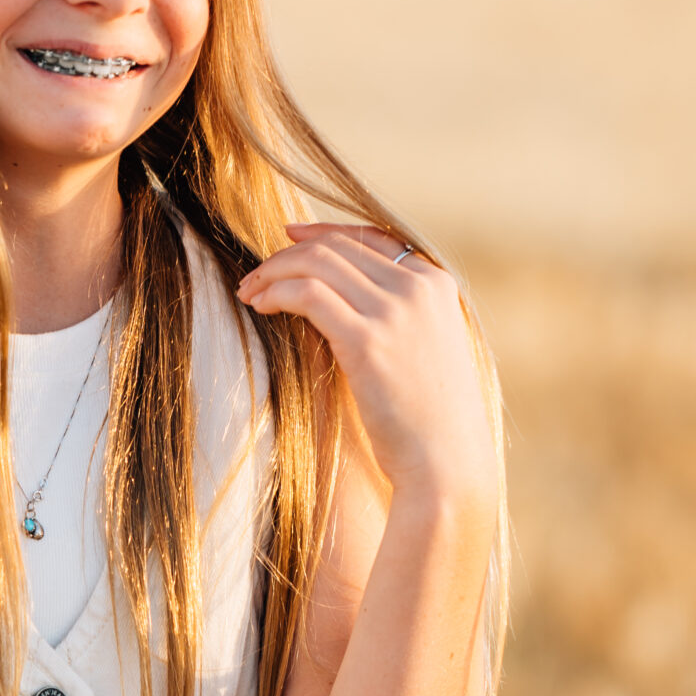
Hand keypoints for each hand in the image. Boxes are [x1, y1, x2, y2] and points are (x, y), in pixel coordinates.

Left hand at [237, 223, 495, 503]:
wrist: (446, 463)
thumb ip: (397, 316)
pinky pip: (309, 295)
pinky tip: (262, 306)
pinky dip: (278, 293)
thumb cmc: (430, 419)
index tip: (289, 238)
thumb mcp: (425, 351)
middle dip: (288, 255)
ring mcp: (395, 310)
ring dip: (274, 272)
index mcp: (436, 284)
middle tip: (255, 275)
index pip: (372, 237)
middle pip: (338, 246)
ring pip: (318, 263)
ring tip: (249, 291)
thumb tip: (341, 300)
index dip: (325, 232)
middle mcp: (418, 288)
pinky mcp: (368, 339)